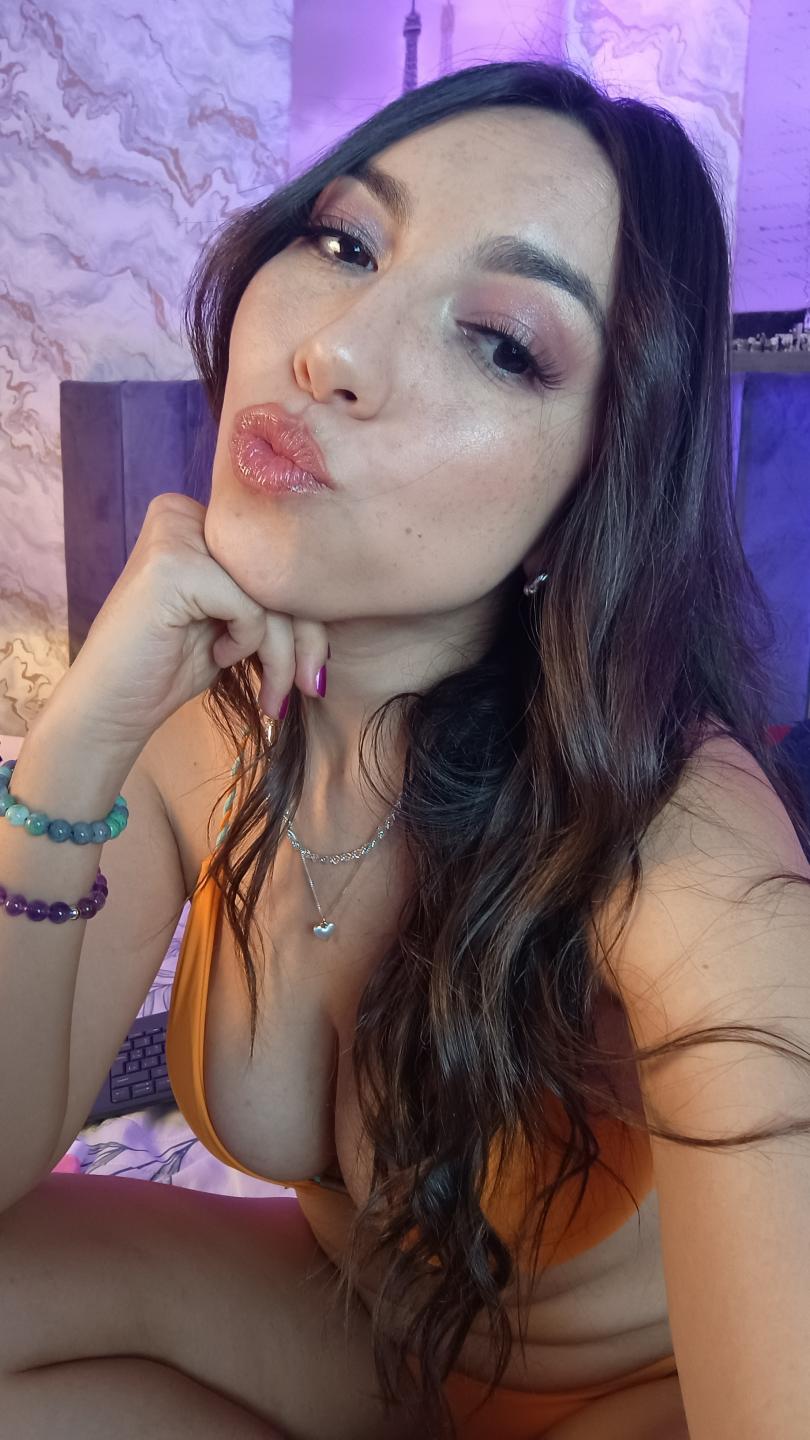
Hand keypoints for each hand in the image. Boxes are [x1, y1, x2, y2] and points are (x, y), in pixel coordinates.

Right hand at [57, 492, 328, 748]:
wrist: (111, 707)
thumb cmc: (172, 666)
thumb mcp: (236, 620)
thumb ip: (275, 593)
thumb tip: (345, 592)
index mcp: (201, 516)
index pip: (280, 556)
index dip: (309, 615)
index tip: (312, 670)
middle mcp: (186, 512)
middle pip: (281, 570)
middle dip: (307, 638)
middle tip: (308, 688)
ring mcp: (176, 534)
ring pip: (271, 592)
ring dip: (283, 655)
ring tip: (272, 695)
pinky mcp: (173, 564)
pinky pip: (250, 606)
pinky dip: (246, 643)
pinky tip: (217, 657)